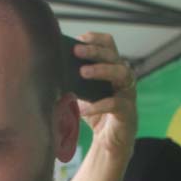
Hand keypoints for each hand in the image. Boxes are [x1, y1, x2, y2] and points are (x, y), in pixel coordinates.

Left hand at [74, 31, 136, 161]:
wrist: (110, 141)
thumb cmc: (97, 112)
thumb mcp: (84, 93)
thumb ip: (75, 80)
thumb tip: (52, 69)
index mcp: (113, 68)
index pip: (109, 44)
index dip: (96, 38)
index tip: (79, 39)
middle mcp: (124, 77)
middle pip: (114, 55)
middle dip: (95, 51)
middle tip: (76, 51)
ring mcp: (128, 93)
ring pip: (121, 73)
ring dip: (101, 70)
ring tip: (83, 72)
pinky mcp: (128, 111)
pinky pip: (115, 103)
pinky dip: (98, 105)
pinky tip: (84, 109)